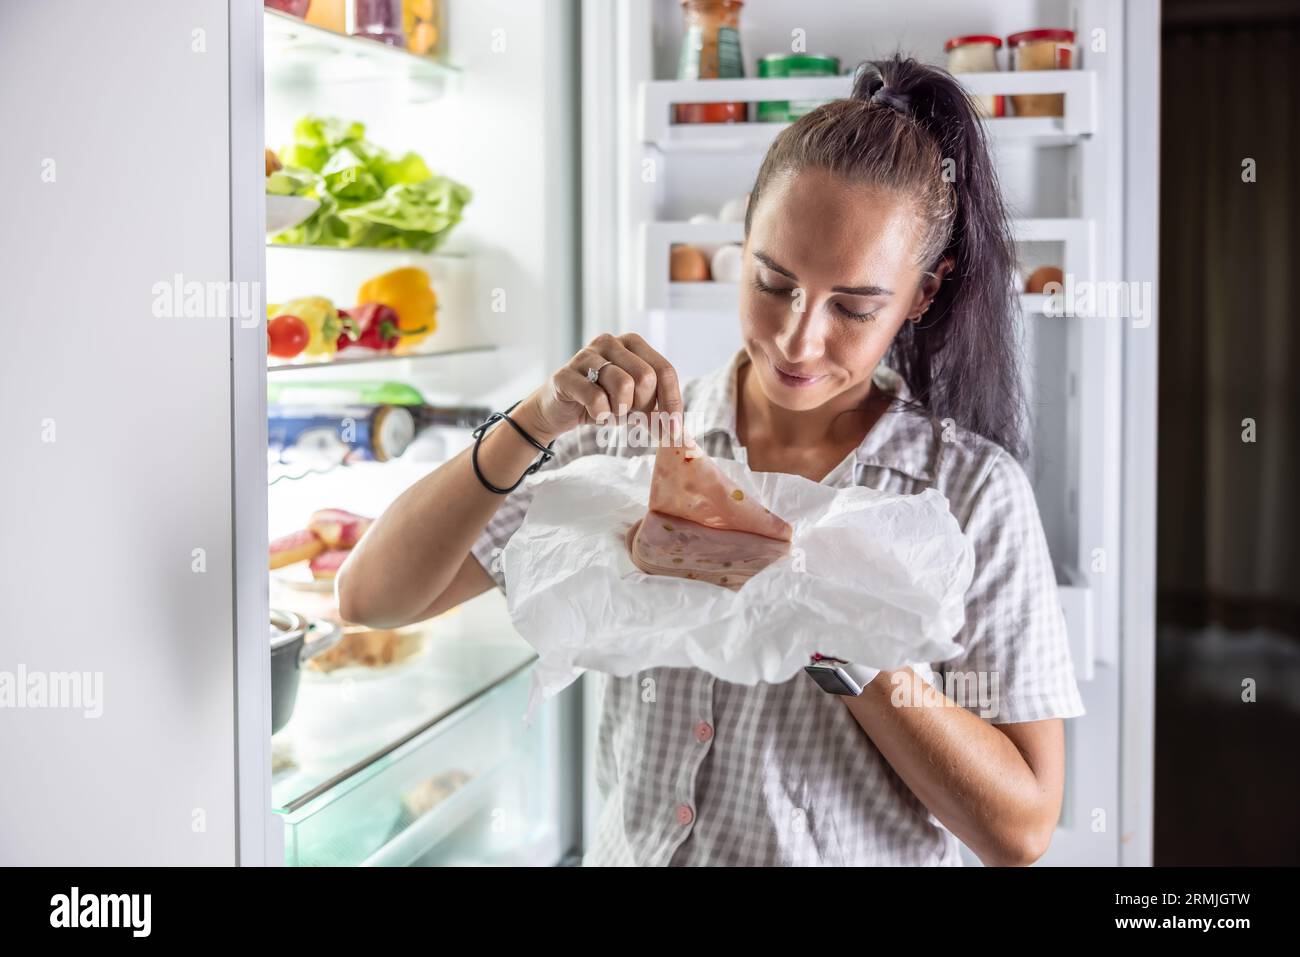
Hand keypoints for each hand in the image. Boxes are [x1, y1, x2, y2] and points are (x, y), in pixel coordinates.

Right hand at [516, 333, 682, 442]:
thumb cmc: (602, 402)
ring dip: (620, 410)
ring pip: (623, 385)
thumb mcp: (635, 404)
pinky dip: (600, 414)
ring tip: (609, 412)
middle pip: (646, 378)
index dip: (672, 403)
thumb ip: (657, 410)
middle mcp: (610, 342)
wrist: (559, 410)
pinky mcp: (566, 374)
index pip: (665, 371)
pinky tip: (594, 414)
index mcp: (633, 343)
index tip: (673, 432)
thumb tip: (679, 433)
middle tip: (628, 415)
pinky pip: (596, 397)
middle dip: (642, 406)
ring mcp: (586, 355)